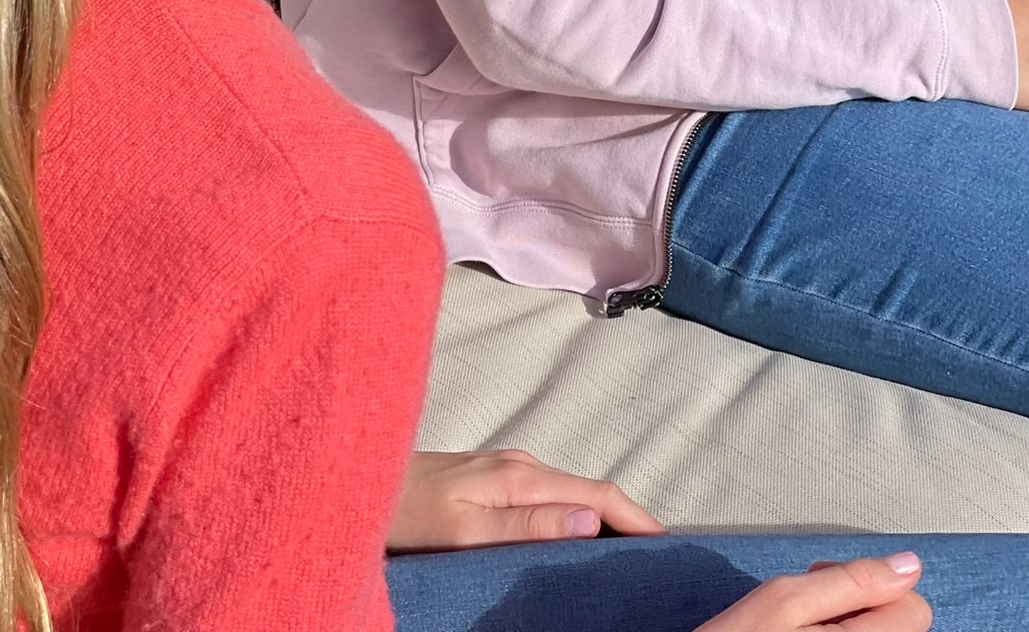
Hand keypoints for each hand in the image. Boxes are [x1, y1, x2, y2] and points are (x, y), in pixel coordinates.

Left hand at [387, 449, 664, 551]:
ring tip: (626, 558)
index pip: (598, 495)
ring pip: (571, 497)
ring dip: (602, 522)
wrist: (357, 478)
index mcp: (522, 476)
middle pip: (592, 494)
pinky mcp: (493, 480)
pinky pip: (549, 499)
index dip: (638, 519)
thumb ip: (527, 525)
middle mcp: (522, 466)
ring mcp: (507, 471)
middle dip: (628, 522)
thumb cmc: (405, 513)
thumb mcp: (465, 529)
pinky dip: (574, 519)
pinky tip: (576, 541)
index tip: (670, 547)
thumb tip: (590, 524)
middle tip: (657, 562)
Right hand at [695, 552, 928, 629]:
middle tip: (808, 607)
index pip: (916, 608)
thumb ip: (853, 580)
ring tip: (801, 628)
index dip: (873, 587)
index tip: (828, 585)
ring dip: (848, 626)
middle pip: (901, 627)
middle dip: (860, 607)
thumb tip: (909, 564)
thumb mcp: (784, 599)